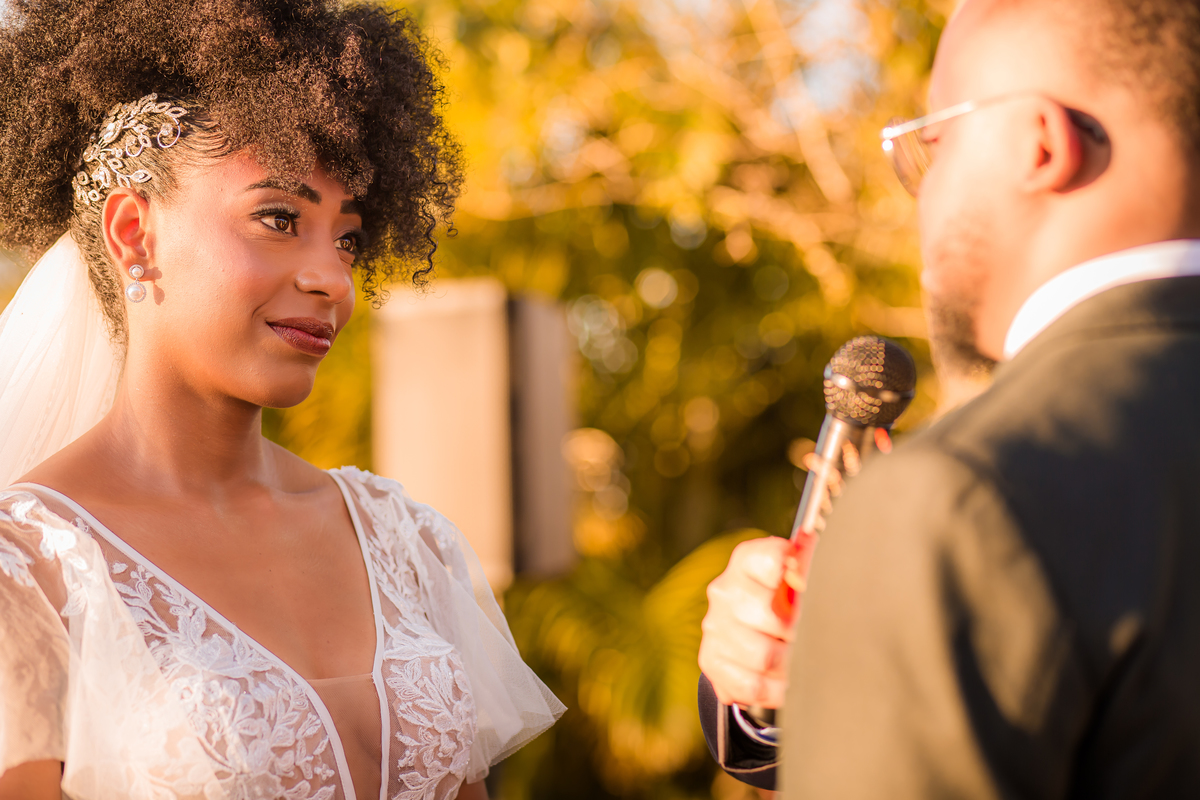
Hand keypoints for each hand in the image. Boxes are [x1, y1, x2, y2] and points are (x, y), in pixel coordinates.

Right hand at [699, 536, 803, 709]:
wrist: (755, 634)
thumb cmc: (785, 602)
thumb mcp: (799, 580)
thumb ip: (808, 565)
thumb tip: (813, 542)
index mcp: (747, 562)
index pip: (771, 561)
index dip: (792, 576)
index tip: (803, 587)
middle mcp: (725, 590)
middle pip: (773, 617)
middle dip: (796, 633)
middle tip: (802, 636)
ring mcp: (714, 626)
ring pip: (764, 657)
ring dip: (786, 665)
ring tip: (792, 660)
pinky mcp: (710, 660)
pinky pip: (751, 685)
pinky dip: (772, 689)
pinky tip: (778, 680)